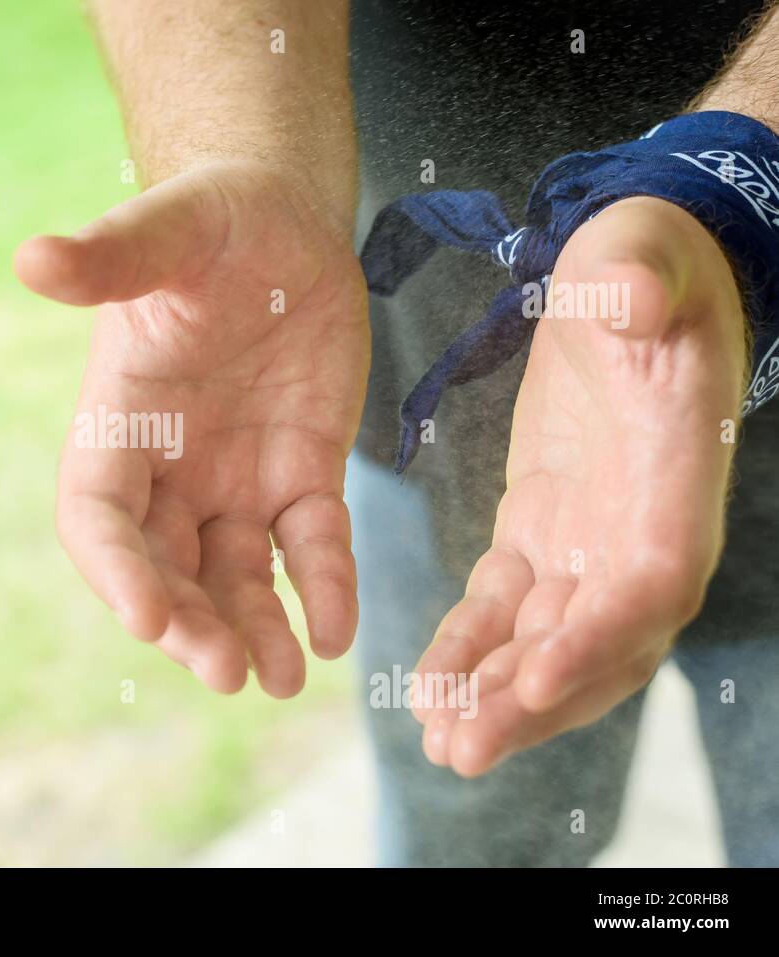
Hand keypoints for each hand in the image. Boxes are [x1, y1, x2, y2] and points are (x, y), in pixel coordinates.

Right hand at [15, 161, 368, 697]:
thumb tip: (32, 259)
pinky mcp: (301, 477)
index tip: (149, 615)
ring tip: (283, 679)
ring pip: (236, 576)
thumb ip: (112, 258)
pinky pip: (310, 545)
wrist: (286, 220)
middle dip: (189, 623)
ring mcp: (236, 479)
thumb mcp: (170, 228)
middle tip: (226, 671)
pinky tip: (339, 630)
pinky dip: (323, 587)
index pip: (99, 515)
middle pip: (165, 566)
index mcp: (120, 420)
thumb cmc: (216, 216)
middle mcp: (170, 466)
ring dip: (252, 629)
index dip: (116, 569)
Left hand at [412, 196, 747, 774]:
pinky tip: (427, 688)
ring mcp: (590, 541)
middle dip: (535, 701)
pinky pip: (503, 608)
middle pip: (598, 642)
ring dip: (498, 696)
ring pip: (546, 642)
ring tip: (442, 742)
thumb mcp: (641, 256)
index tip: (532, 680)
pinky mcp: (541, 535)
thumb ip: (638, 282)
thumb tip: (630, 297)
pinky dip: (467, 649)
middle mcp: (641, 528)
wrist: (630, 282)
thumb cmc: (642, 265)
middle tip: (464, 748)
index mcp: (675, 476)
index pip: (646, 581)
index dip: (597, 637)